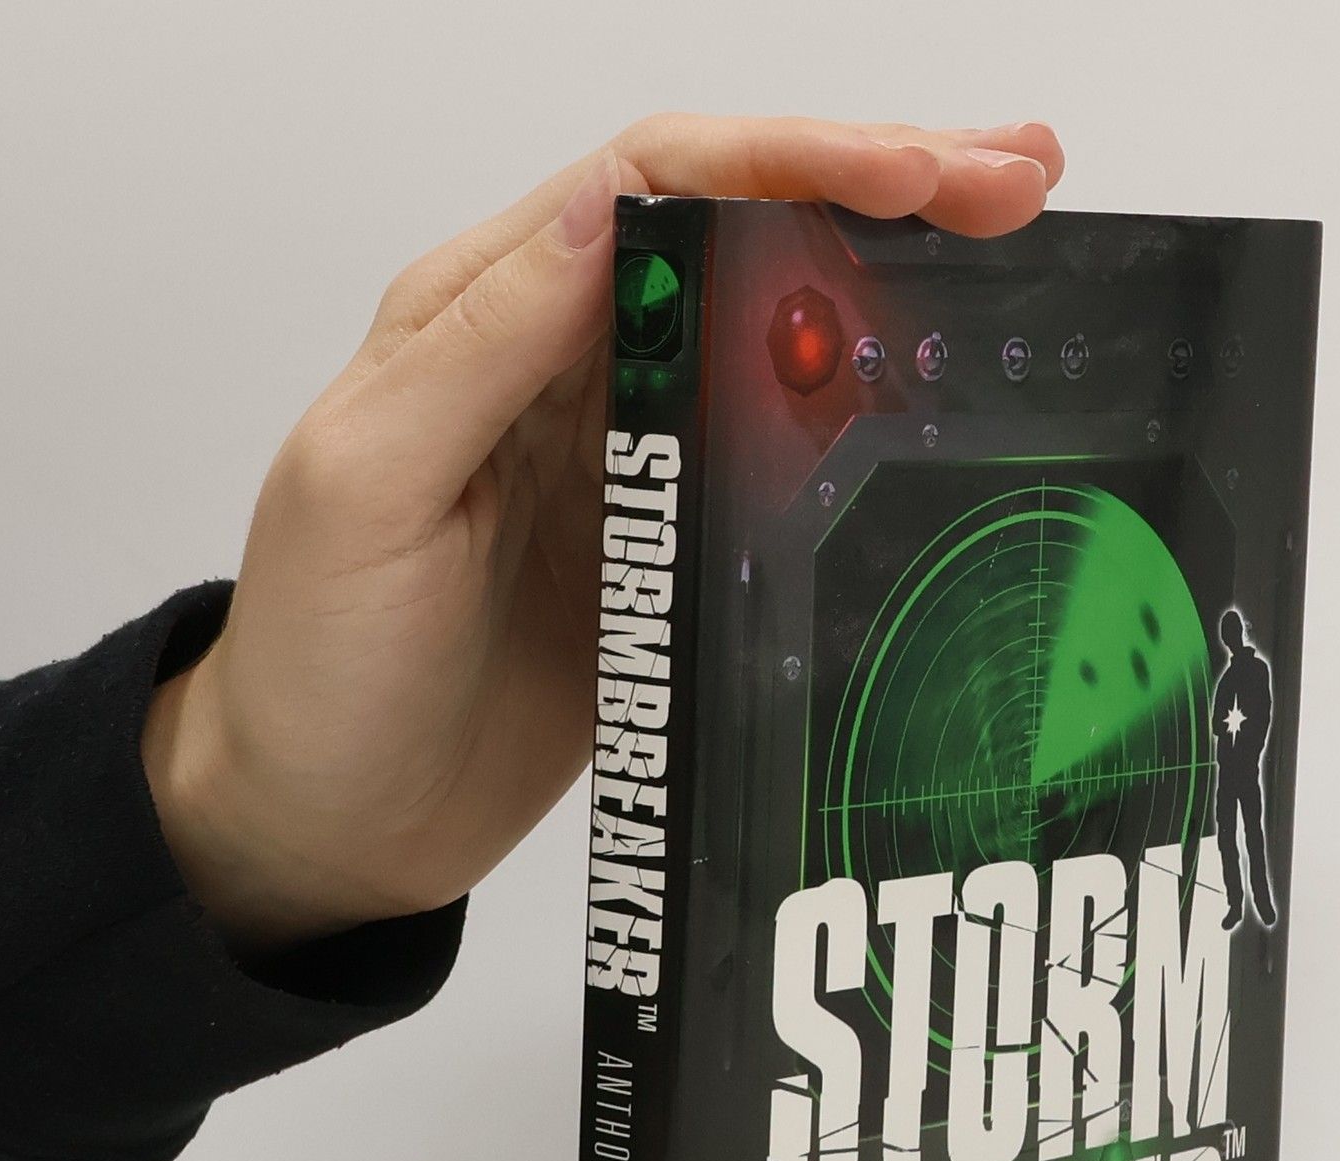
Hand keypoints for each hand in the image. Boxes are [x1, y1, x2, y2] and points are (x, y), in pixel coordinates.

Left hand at [141, 114, 1063, 950]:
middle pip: (744, 233)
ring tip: (1015, 244)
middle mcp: (573, 365)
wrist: (335, 821)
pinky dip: (874, 410)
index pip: (659, 187)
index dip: (795, 160)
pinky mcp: (673, 544)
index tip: (916, 174)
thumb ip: (481, 347)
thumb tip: (600, 216)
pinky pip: (788, 454)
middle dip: (884, 188)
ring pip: (783, 329)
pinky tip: (943, 391)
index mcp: (492, 317)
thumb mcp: (369, 489)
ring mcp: (635, 455)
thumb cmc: (322, 664)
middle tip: (1017, 178)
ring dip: (898, 279)